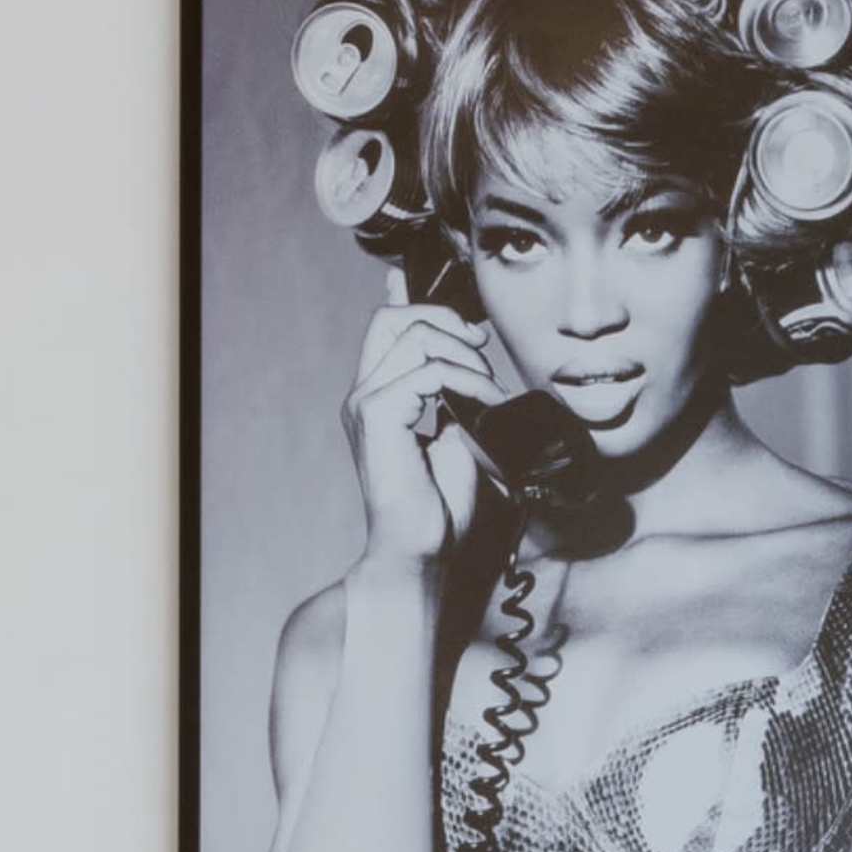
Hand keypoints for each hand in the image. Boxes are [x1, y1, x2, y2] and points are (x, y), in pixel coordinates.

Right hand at [344, 270, 509, 560]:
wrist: (421, 550)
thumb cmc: (437, 506)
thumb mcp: (455, 436)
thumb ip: (455, 396)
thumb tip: (474, 362)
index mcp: (376, 396)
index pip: (385, 326)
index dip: (418, 301)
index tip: (471, 323)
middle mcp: (363, 394)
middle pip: (394, 317)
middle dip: (446, 320)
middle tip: (482, 351)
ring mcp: (366, 403)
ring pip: (415, 335)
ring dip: (464, 356)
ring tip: (488, 390)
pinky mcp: (378, 417)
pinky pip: (429, 371)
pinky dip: (466, 380)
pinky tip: (485, 403)